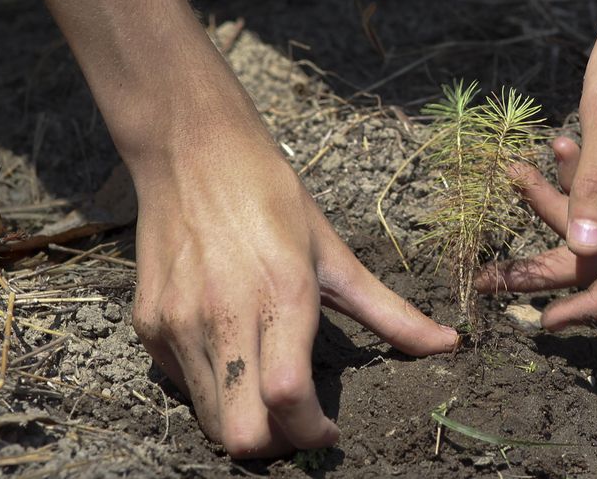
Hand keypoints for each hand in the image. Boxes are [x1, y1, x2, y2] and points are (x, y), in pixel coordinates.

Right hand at [130, 129, 457, 457]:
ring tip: (268, 394)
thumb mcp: (334, 253)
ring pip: (210, 421)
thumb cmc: (270, 196)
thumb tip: (448, 343)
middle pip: (242, 434)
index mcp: (281, 295)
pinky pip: (183, 387)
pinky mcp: (148, 324)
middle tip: (298, 423)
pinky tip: (234, 358)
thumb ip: (389, 311)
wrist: (191, 152)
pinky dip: (213, 392)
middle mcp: (224, 315)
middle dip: (278, 445)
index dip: (313, 433)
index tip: (330, 431)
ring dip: (246, 422)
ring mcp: (178, 323)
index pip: (289, 399)